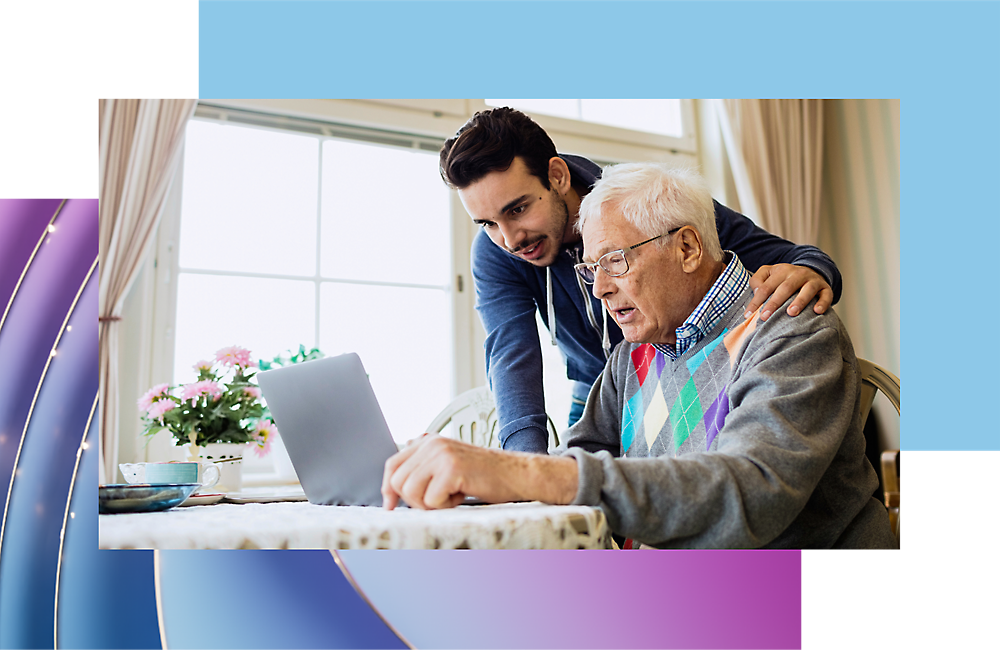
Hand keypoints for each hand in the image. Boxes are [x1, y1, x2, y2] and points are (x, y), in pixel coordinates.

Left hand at [381, 434, 576, 509]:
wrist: (517, 474)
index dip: (388, 488)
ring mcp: (441, 454)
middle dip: (414, 500)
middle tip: (438, 500)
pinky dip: (446, 506)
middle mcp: (432, 443)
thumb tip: (393, 491)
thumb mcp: (449, 466)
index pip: (393, 465)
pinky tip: (462, 495)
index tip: (391, 505)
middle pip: (398, 481)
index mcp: (429, 442)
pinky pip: (431, 499)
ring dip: (430, 503)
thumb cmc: (485, 476)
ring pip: (411, 492)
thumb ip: (424, 470)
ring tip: (451, 496)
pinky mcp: (451, 468)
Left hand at [745, 264, 832, 321]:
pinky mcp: (825, 288)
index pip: (766, 287)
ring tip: (791, 313)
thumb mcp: (769, 274)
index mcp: (781, 271)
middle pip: (785, 288)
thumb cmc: (784, 278)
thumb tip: (756, 293)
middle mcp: (798, 274)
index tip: (748, 315)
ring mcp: (813, 280)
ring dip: (799, 301)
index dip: (756, 301)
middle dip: (774, 302)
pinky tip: (817, 311)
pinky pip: (826, 295)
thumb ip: (757, 281)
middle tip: (765, 317)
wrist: (811, 271)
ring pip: (807, 289)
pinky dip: (823, 303)